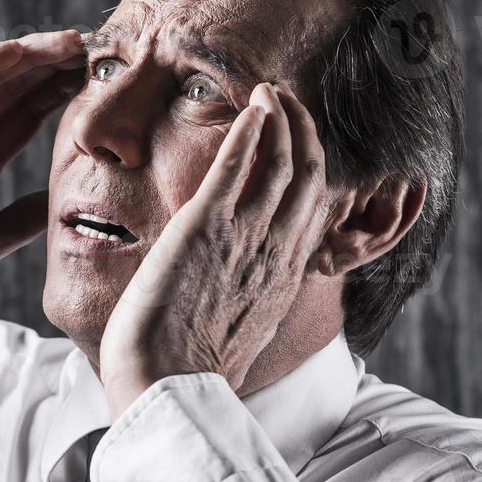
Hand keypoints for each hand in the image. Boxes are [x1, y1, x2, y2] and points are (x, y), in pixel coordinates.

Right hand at [0, 31, 85, 316]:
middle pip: (12, 92)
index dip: (57, 100)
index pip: (22, 123)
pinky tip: (14, 51)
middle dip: (52, 70)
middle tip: (98, 50)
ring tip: (70, 42)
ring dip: (26, 56)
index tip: (99, 86)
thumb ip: (13, 226)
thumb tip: (57, 208)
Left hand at [98, 82, 331, 416]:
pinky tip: (252, 107)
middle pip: (310, 177)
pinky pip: (236, 166)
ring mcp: (243, 238)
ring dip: (281, 119)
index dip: (314, 171)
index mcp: (283, 279)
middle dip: (304, 132)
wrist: (168, 388)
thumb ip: (244, 308)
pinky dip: (249, 131)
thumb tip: (235, 309)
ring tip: (271, 92)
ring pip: (282, 162)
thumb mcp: (238, 338)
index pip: (313, 212)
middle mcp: (275, 254)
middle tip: (289, 102)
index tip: (303, 146)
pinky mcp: (204, 228)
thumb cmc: (189, 374)